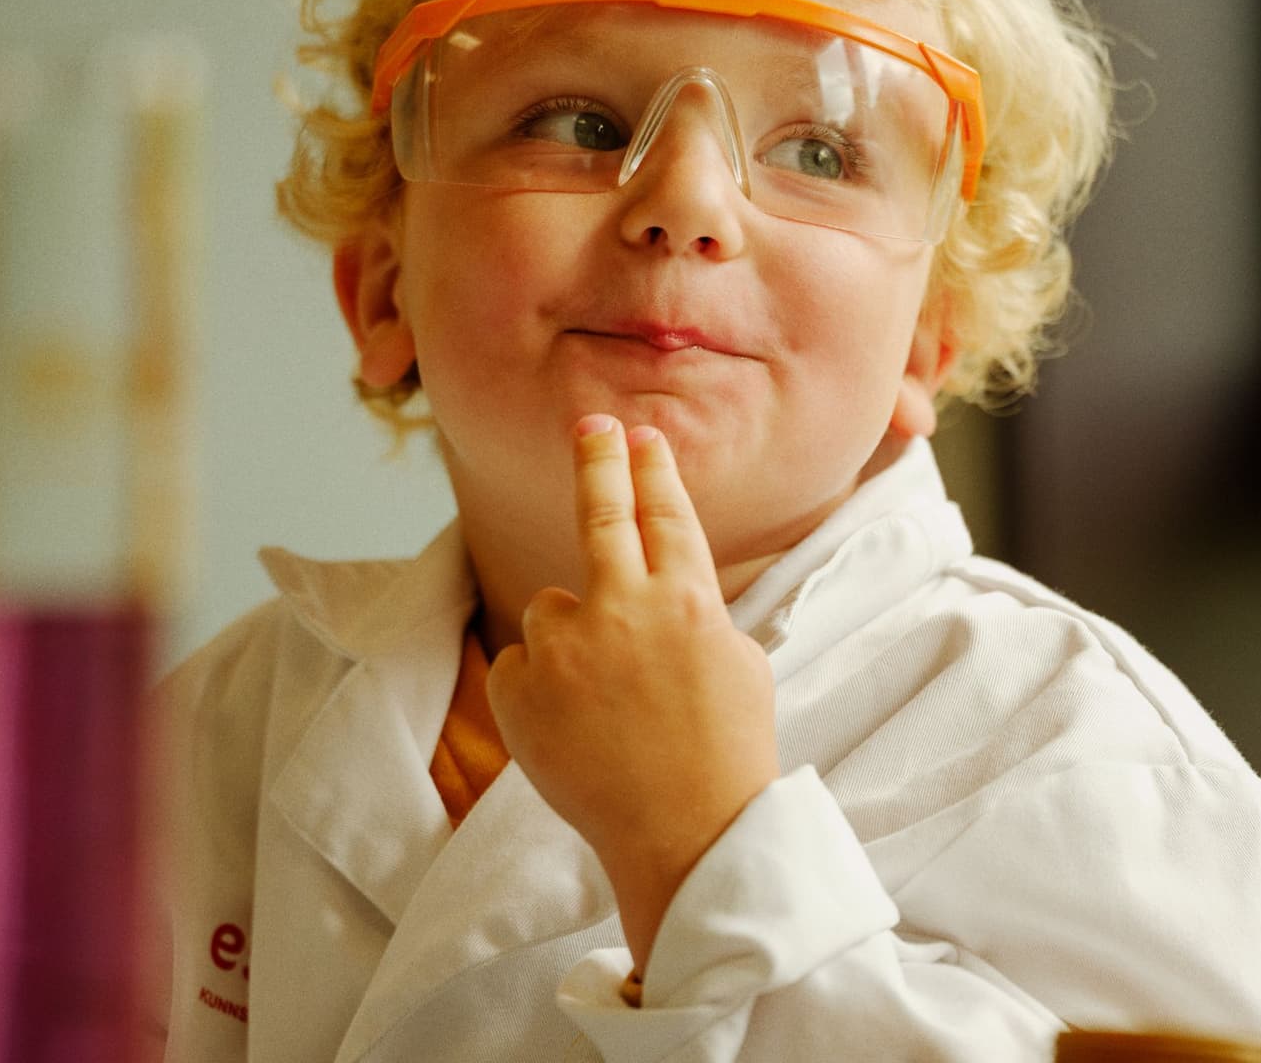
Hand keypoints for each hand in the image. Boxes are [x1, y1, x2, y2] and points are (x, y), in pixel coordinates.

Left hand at [486, 414, 779, 966]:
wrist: (686, 835)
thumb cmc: (726, 755)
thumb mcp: (738, 665)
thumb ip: (693, 613)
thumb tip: (662, 586)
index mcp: (687, 602)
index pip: (664, 515)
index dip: (651, 470)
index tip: (639, 435)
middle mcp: (623, 610)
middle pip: (601, 516)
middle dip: (598, 462)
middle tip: (590, 424)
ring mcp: (567, 648)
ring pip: (551, 608)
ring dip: (571, 638)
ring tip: (606, 705)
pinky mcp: (522, 688)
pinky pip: (523, 663)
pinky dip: (541, 687)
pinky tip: (576, 729)